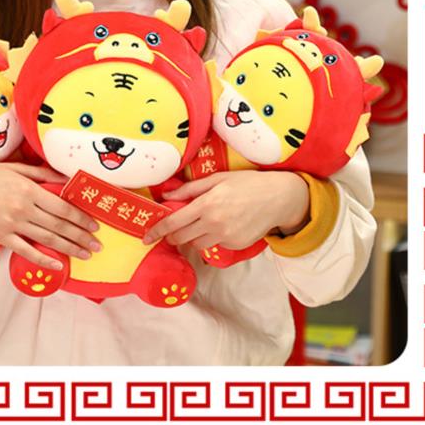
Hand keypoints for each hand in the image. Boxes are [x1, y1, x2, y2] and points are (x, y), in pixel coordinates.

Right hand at [0, 162, 101, 270]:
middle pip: (59, 226)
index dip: (81, 218)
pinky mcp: (1, 237)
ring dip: (70, 248)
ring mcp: (11, 225)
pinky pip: (26, 251)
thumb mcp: (15, 168)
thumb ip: (41, 173)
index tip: (95, 225)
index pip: (62, 207)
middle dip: (81, 236)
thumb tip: (65, 177)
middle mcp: (22, 208)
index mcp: (28, 189)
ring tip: (86, 254)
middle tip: (97, 245)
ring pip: (47, 240)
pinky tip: (58, 265)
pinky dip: (43, 260)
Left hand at [142, 170, 309, 250]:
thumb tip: (167, 194)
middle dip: (173, 235)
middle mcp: (214, 223)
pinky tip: (221, 225)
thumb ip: (190, 189)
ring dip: (192, 237)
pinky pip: (214, 246)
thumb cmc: (247, 183)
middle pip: (181, 238)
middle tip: (173, 229)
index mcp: (206, 204)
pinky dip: (211, 238)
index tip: (146, 237)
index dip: (157, 231)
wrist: (279, 198)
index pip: (173, 222)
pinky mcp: (235, 246)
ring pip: (196, 245)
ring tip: (200, 223)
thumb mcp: (217, 179)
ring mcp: (226, 237)